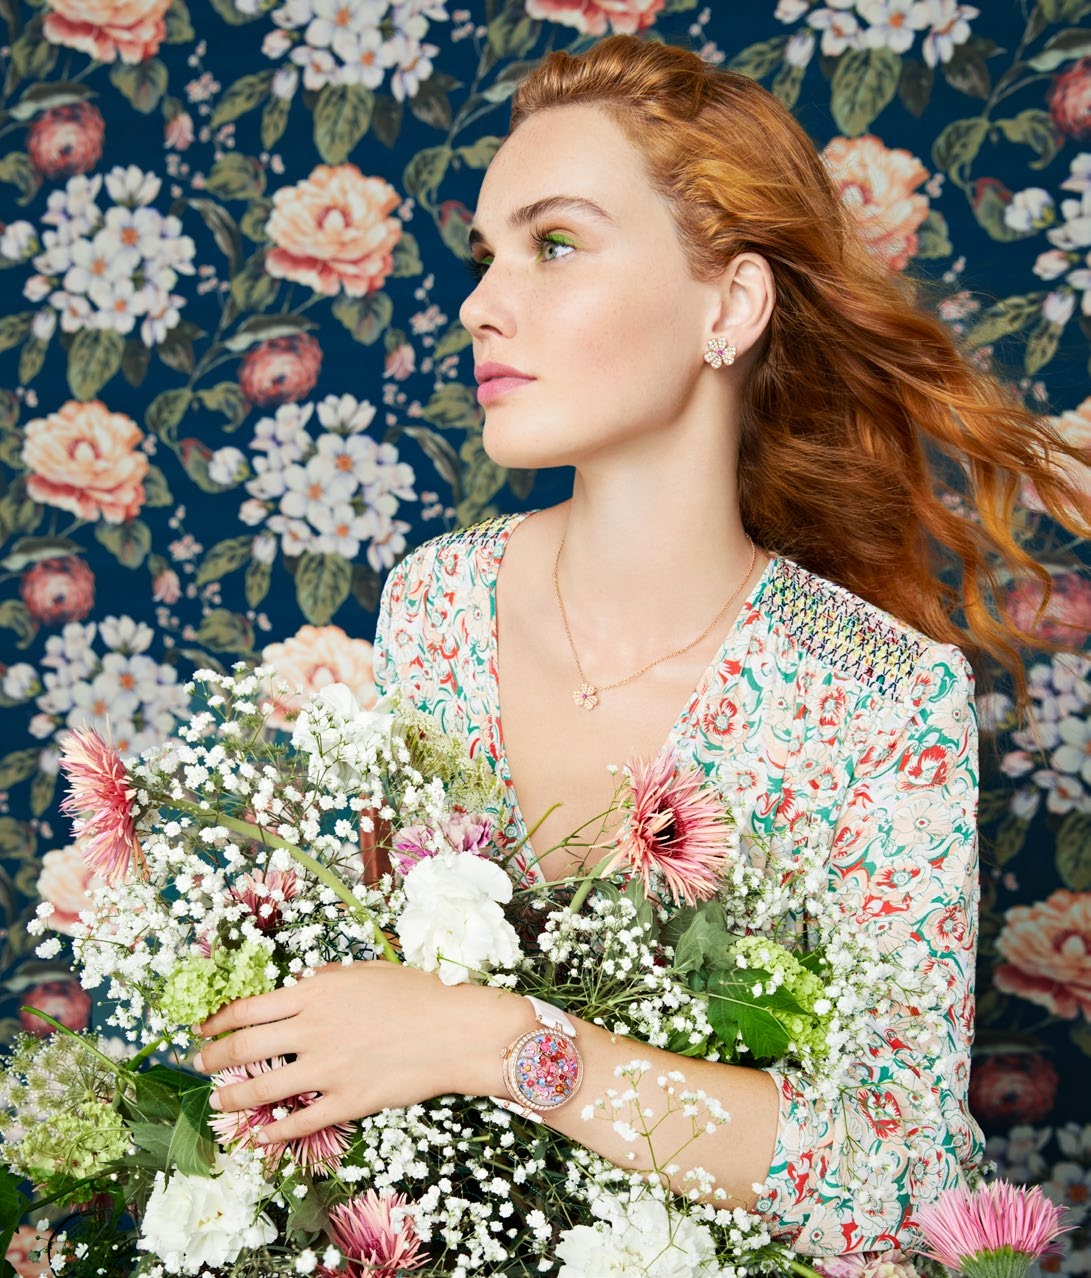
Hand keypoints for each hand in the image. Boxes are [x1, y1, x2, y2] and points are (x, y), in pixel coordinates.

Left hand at [193, 961, 524, 1143]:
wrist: (454, 1031)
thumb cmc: (417, 993)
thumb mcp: (368, 971)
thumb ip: (328, 977)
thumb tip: (301, 980)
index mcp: (315, 993)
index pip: (249, 1008)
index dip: (218, 1020)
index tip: (203, 1027)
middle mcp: (312, 1030)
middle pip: (244, 1047)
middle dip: (213, 1058)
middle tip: (198, 1064)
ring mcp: (327, 1069)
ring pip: (262, 1089)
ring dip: (231, 1098)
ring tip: (216, 1101)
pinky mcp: (346, 1101)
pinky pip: (300, 1121)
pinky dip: (273, 1133)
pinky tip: (258, 1138)